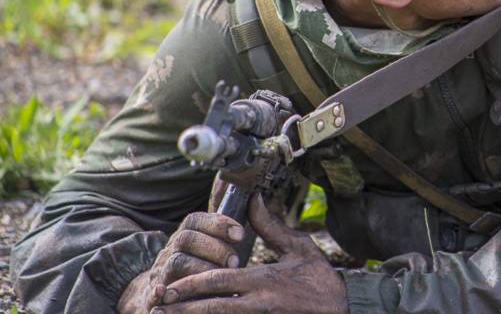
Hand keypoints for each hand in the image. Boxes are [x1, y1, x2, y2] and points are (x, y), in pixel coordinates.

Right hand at [116, 211, 244, 312]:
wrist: (162, 295)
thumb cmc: (198, 271)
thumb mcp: (210, 251)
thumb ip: (226, 235)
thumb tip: (254, 201)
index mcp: (184, 237)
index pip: (195, 220)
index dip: (218, 224)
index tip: (241, 234)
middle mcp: (170, 251)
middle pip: (186, 238)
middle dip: (215, 247)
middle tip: (236, 261)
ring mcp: (160, 272)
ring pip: (176, 261)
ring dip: (202, 268)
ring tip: (222, 276)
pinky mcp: (154, 296)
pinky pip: (151, 292)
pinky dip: (159, 292)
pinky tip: (166, 292)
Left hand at [150, 194, 348, 313]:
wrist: (341, 309)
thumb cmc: (321, 278)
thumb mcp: (299, 247)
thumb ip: (272, 226)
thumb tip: (254, 199)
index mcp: (266, 279)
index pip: (222, 281)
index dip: (194, 284)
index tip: (171, 285)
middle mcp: (260, 302)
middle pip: (214, 306)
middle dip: (184, 307)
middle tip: (158, 304)